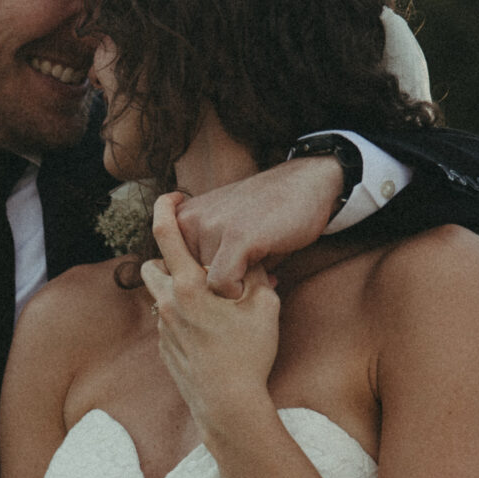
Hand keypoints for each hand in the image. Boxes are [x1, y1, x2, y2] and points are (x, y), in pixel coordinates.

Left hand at [142, 193, 279, 443]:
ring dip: (174, 286)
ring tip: (205, 294)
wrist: (228, 405)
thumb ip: (256, 274)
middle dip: (167, 255)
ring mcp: (163, 328)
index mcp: (188, 286)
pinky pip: (168, 320)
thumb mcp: (265, 306)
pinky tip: (208, 328)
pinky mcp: (164, 349)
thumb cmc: (249, 354)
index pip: (164, 232)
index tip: (174, 197)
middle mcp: (168, 303)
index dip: (164, 207)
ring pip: (158, 294)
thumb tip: (251, 257)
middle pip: (151, 263)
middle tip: (194, 258)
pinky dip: (181, 314)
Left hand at [173, 157, 343, 297]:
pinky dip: (238, 292)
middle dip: (212, 291)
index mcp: (184, 219)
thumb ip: (204, 255)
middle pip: (187, 281)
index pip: (172, 272)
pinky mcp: (236, 237)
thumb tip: (192, 291)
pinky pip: (221, 283)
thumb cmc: (268, 216)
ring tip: (255, 278)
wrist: (306, 185)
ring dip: (228, 292)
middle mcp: (191, 221)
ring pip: (204, 286)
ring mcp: (211, 227)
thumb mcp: (226, 232)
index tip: (228, 276)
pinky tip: (260, 281)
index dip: (200, 284)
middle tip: (243, 283)